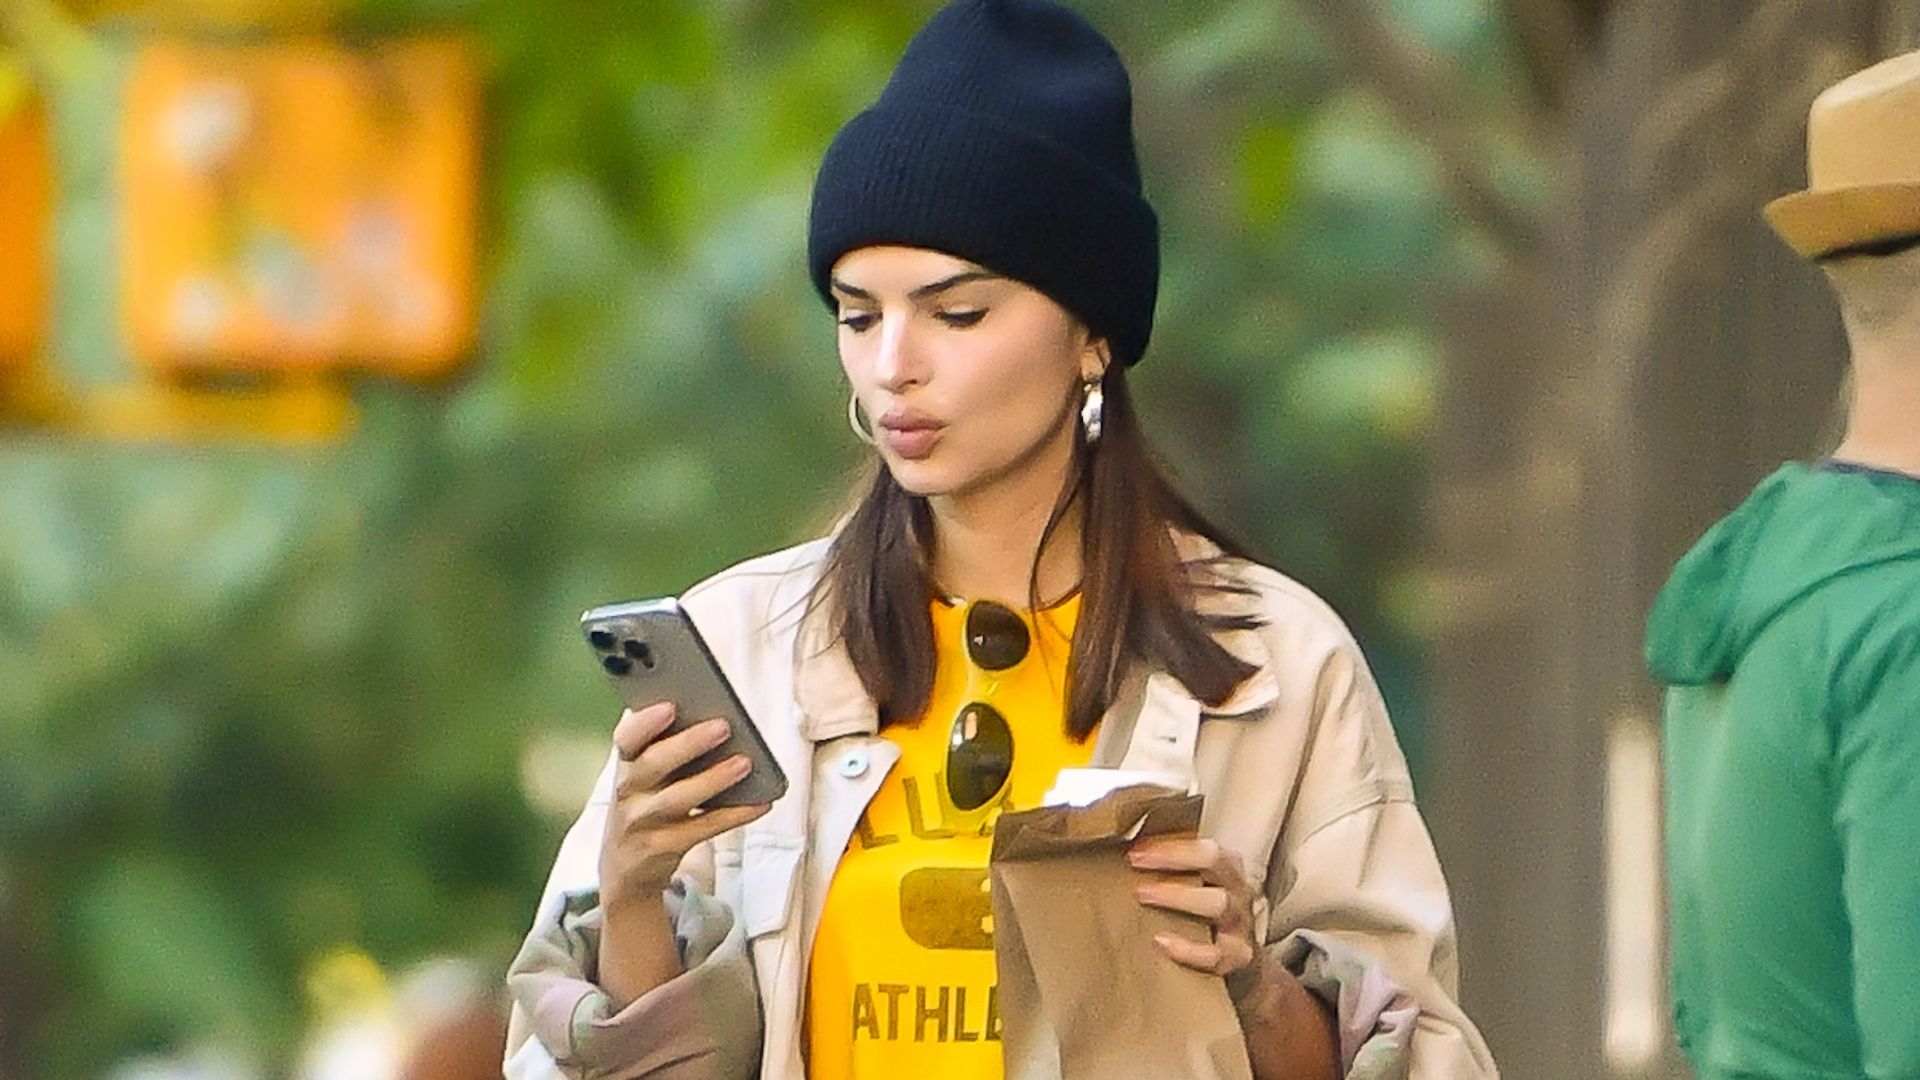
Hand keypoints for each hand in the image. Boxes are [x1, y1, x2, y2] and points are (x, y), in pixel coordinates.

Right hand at [598, 703, 771, 902]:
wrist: (626, 870)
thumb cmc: (647, 806)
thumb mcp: (644, 779)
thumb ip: (666, 749)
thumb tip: (717, 718)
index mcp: (626, 764)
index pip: (626, 738)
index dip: (645, 722)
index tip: (670, 705)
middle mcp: (629, 792)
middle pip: (654, 764)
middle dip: (688, 744)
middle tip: (724, 726)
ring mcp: (643, 822)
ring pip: (677, 798)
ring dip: (713, 779)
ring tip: (745, 762)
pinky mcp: (663, 848)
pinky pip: (703, 829)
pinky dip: (734, 815)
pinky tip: (761, 803)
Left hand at [1128, 836, 1270, 1004]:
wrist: (1235, 961)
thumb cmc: (1204, 917)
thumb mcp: (1195, 887)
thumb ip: (1168, 869)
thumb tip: (1121, 849)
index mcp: (1226, 869)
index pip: (1204, 846)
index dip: (1171, 845)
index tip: (1136, 849)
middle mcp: (1238, 890)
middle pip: (1215, 862)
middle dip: (1172, 858)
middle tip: (1134, 861)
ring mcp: (1241, 924)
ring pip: (1219, 903)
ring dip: (1178, 895)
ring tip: (1142, 893)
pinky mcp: (1239, 958)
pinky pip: (1217, 954)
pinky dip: (1189, 949)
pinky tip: (1161, 942)